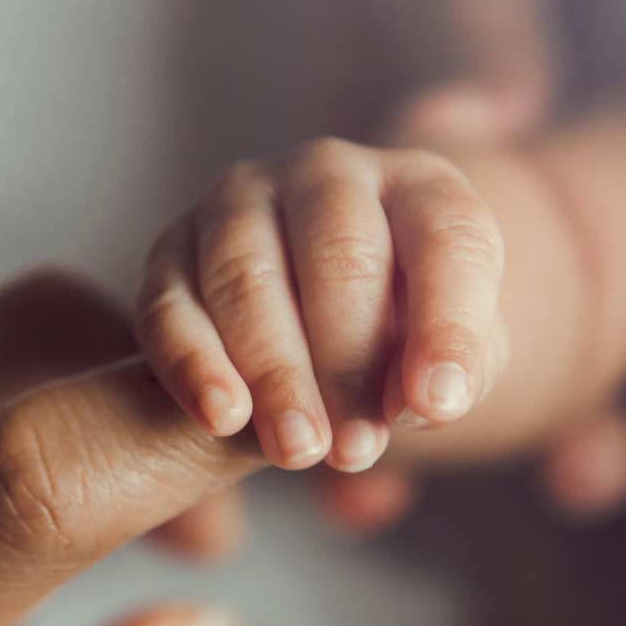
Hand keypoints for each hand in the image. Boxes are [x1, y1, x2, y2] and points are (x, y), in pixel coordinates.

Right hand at [136, 138, 507, 473]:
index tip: (436, 407)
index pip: (448, 238)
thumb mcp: (450, 360)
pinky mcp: (171, 249)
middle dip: (349, 362)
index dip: (446, 324)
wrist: (318, 330)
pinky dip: (195, 363)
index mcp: (417, 187)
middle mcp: (326, 175)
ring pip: (248, 278)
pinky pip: (171, 305)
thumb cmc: (401, 342)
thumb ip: (454, 378)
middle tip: (355, 450)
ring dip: (276, 373)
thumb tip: (413, 403)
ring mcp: (238, 203)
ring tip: (298, 450)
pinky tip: (223, 417)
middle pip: (340, 254)